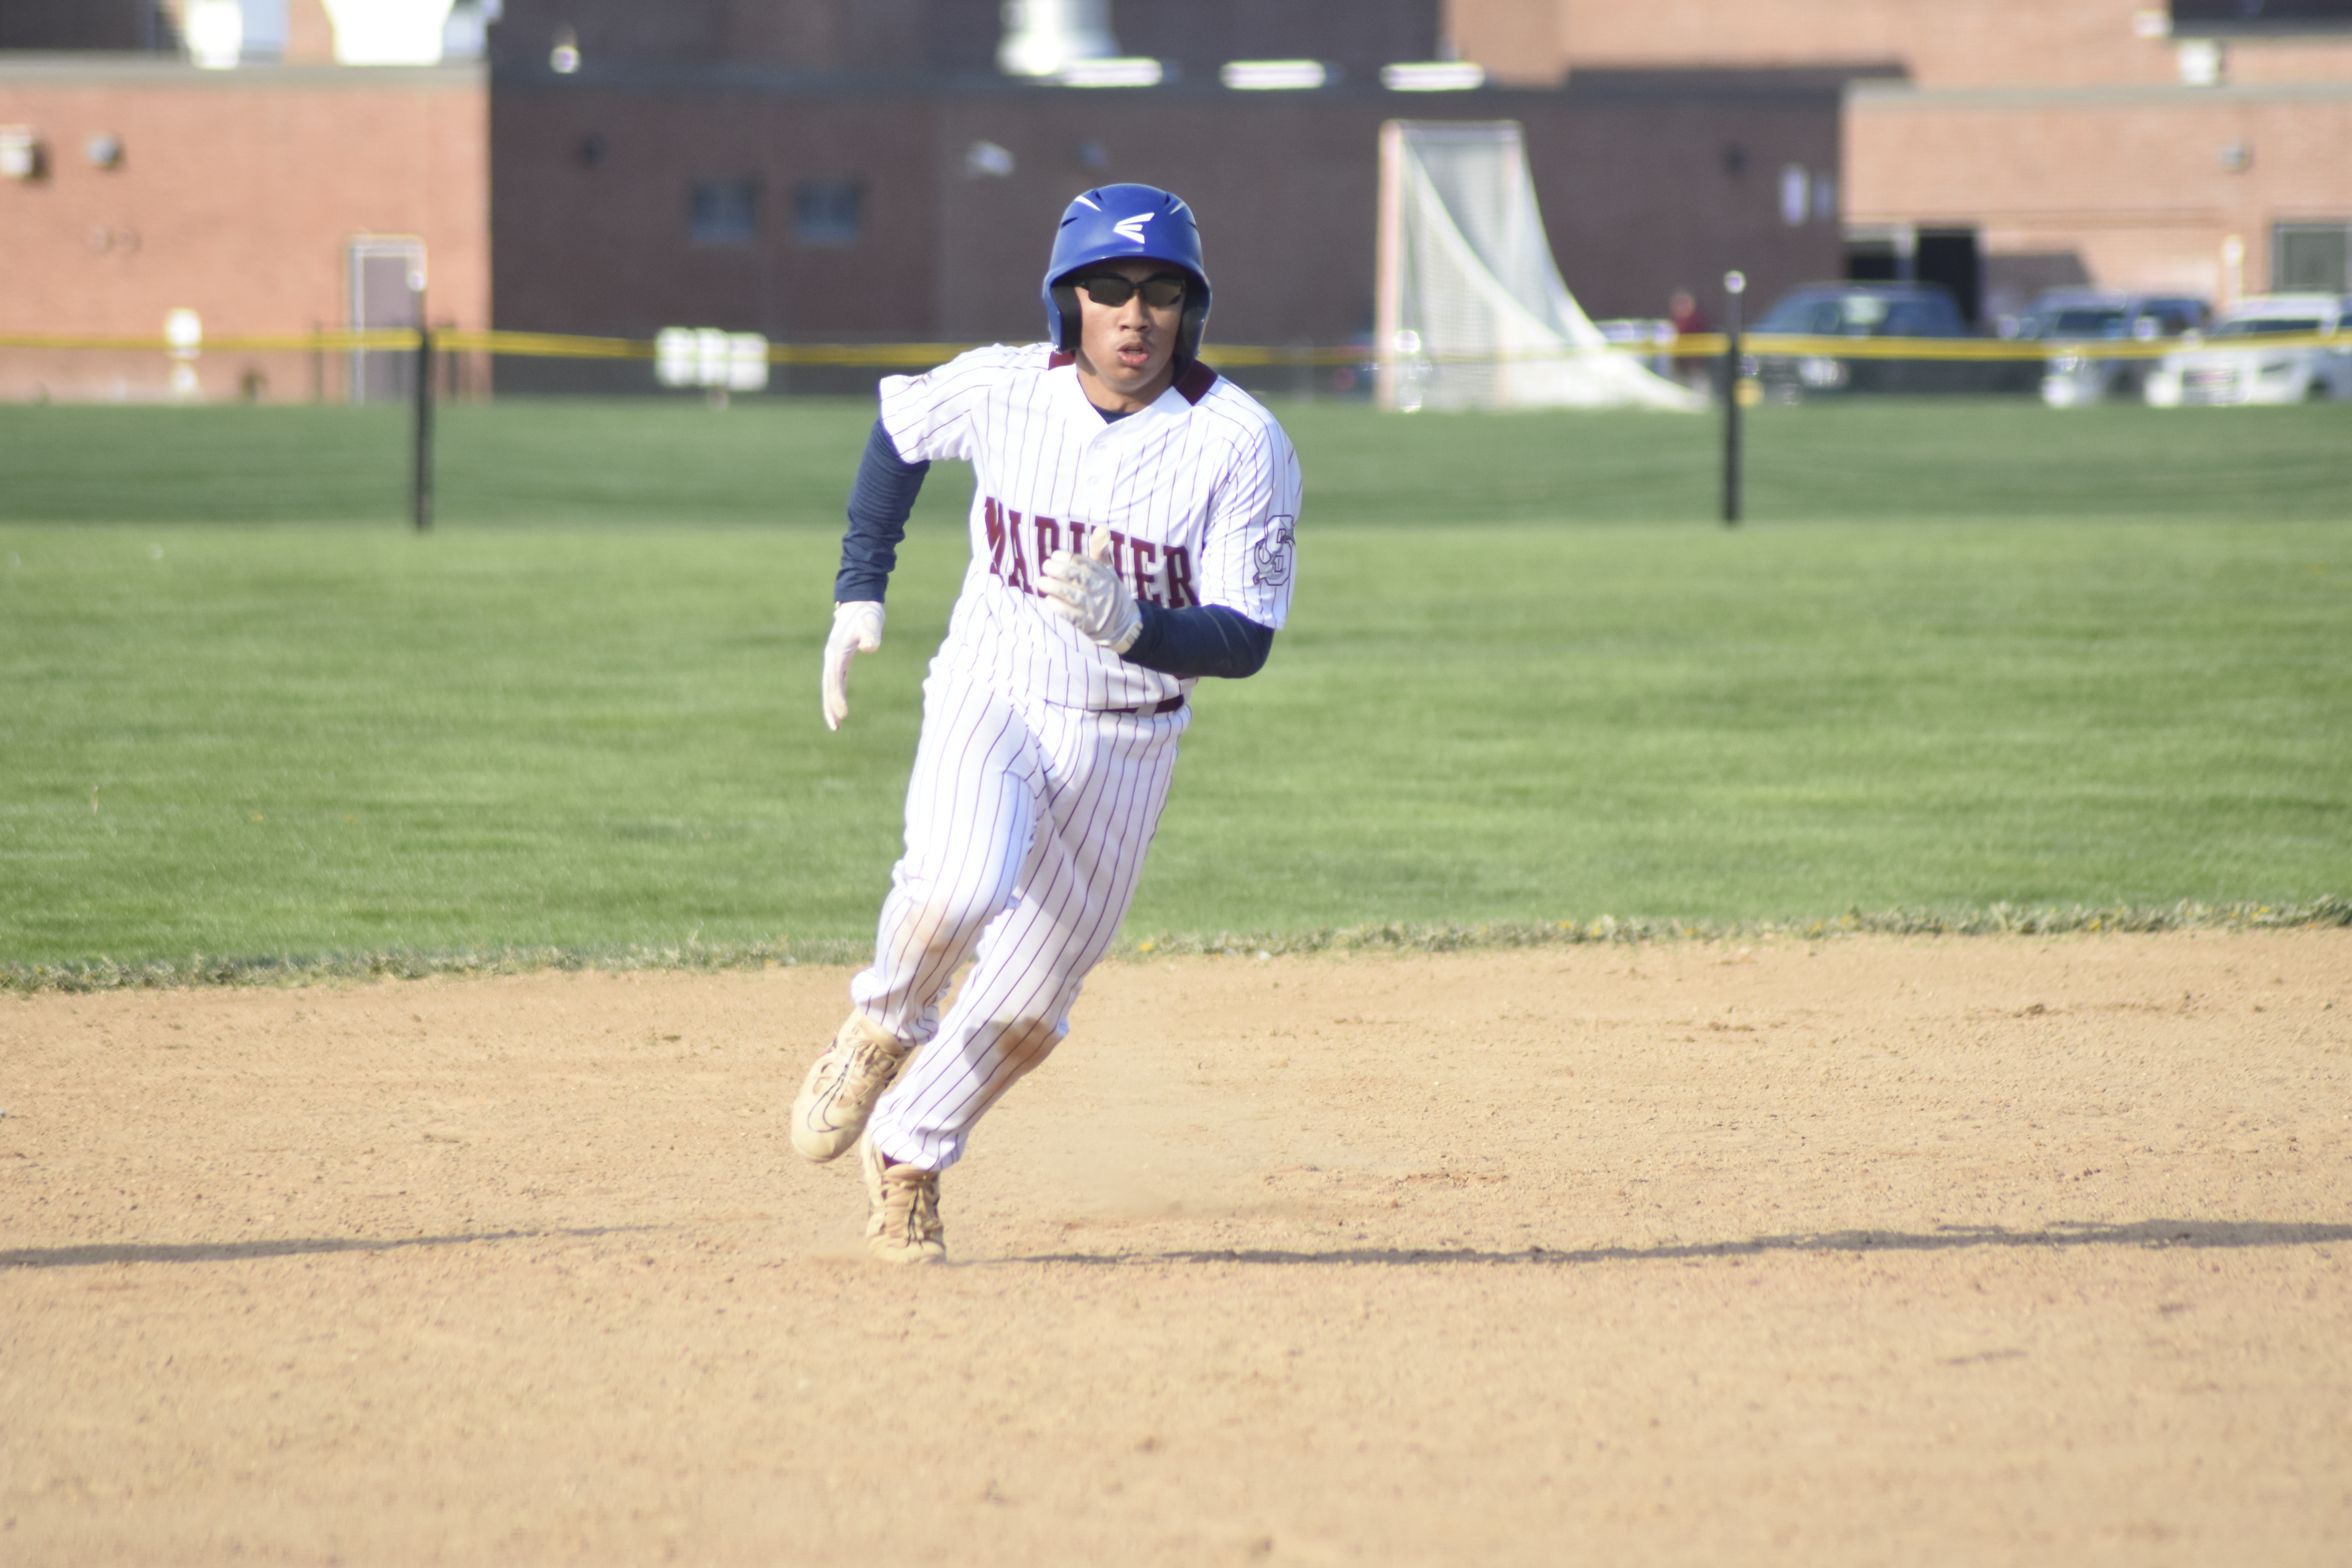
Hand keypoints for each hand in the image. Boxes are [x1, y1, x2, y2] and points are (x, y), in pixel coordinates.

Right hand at [821, 600, 884, 730]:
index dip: (837, 698)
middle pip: (828, 687)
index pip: (835, 680)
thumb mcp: (872, 623)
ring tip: (836, 725)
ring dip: (831, 705)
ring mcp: (834, 659)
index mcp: (837, 652)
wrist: (860, 601)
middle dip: (830, 707)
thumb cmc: (867, 612)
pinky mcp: (840, 659)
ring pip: (830, 687)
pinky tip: (840, 708)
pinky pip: (836, 682)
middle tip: (836, 727)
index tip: (844, 715)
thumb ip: (871, 636)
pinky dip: (836, 695)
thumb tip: (870, 648)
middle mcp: (832, 658)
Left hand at [1040, 527, 1142, 652]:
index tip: (1055, 555)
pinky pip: (1074, 617)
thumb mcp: (1109, 571)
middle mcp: (1103, 592)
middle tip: (1045, 566)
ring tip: (1041, 581)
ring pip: (1074, 597)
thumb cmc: (1109, 592)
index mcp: (1106, 576)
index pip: (1086, 564)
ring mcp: (1097, 610)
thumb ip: (1101, 551)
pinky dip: (1061, 608)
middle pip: (1079, 579)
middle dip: (1060, 571)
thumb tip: (1101, 528)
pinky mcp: (1091, 626)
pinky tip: (1049, 600)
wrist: (1125, 625)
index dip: (1069, 558)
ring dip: (1056, 588)